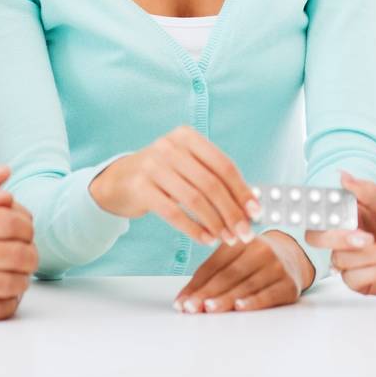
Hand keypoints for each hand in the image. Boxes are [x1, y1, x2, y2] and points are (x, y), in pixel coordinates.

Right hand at [0, 165, 36, 320]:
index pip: (11, 223)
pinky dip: (10, 301)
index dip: (27, 225)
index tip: (22, 229)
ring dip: (23, 277)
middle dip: (30, 252)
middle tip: (26, 250)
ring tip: (16, 270)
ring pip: (12, 283)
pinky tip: (3, 290)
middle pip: (18, 254)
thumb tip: (5, 171)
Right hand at [88, 125, 260, 245]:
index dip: (242, 190)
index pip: (223, 165)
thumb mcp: (186, 166)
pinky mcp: (140, 187)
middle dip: (231, 212)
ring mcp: (152, 165)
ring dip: (215, 223)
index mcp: (187, 137)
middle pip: (210, 183)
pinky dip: (193, 229)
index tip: (256, 212)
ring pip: (194, 199)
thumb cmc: (163, 175)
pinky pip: (173, 212)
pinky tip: (206, 239)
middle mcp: (169, 146)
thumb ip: (214, 179)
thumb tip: (250, 205)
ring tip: (227, 238)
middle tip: (244, 233)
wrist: (119, 180)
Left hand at [173, 230, 313, 313]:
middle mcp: (260, 250)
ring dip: (225, 299)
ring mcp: (276, 266)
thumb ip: (212, 273)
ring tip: (208, 308)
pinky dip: (253, 301)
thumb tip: (185, 298)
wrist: (294, 258)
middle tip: (190, 307)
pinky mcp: (289, 284)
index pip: (214, 265)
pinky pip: (269, 294)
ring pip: (246, 285)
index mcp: (241, 241)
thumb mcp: (235, 257)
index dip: (196, 284)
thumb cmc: (255, 261)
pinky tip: (240, 307)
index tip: (180, 302)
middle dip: (207, 293)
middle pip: (228, 275)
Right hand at [306, 172, 375, 301]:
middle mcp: (351, 234)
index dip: (318, 209)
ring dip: (375, 256)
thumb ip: (372, 195)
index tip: (327, 212)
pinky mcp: (364, 280)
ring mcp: (356, 259)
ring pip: (341, 259)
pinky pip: (353, 279)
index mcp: (357, 211)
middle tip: (365, 238)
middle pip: (319, 237)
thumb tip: (343, 176)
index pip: (325, 208)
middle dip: (339, 238)